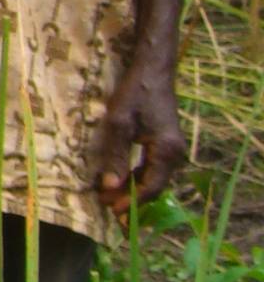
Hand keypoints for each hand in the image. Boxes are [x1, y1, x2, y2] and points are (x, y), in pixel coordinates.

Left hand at [92, 57, 185, 213]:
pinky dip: (136, 176)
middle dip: (130, 198)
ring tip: (108, 197)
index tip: (111, 211)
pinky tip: (119, 179)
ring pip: (152, 178)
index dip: (131, 201)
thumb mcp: (119, 123)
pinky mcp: (165, 144)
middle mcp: (175, 154)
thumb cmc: (135, 93)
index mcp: (168, 151)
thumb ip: (116, 155)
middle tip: (106, 207)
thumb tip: (110, 186)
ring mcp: (172, 149)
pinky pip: (152, 167)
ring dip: (132, 188)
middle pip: (154, 186)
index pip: (151, 187)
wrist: (152, 71)